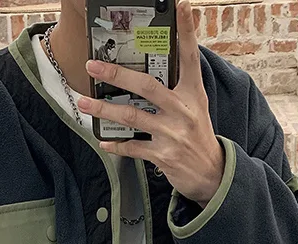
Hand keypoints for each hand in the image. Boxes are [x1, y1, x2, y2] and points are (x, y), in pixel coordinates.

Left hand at [78, 0, 223, 206]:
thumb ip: (177, 87)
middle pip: (146, 86)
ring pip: (132, 116)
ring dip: (104, 109)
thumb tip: (150, 71)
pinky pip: (133, 147)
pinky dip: (117, 145)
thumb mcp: (196, 106)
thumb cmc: (198, 136)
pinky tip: (104, 141)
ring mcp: (172, 134)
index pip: (189, 57)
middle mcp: (182, 111)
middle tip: (94, 65)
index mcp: (193, 93)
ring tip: (85, 102)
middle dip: (117, 74)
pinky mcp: (163, 156)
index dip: (186, 31)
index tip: (181, 6)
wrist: (212, 173)